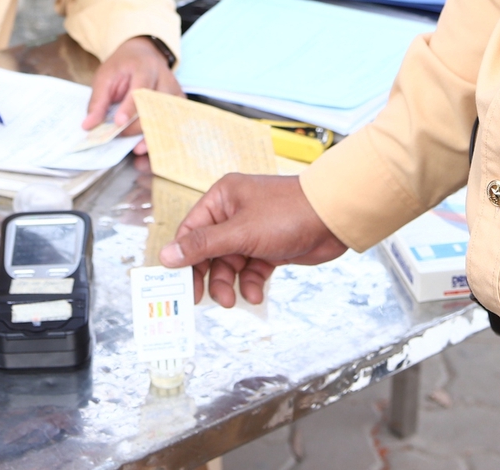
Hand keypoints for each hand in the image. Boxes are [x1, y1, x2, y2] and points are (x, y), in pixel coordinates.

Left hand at [84, 36, 181, 152]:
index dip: (130, 108)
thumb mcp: (105, 77)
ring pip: (168, 117)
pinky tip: (151, 148)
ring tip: (139, 150)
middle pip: (156, 106)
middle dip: (140, 127)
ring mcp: (175, 91)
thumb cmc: (123, 66)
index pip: (140, 89)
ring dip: (153, 136)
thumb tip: (88, 125)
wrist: (144, 54)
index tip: (119, 123)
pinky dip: (163, 136)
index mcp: (144, 67)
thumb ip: (99, 101)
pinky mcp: (179, 102)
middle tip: (125, 141)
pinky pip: (174, 122)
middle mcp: (164, 79)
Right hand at [158, 173, 346, 306]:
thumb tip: (166, 255)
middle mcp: (234, 213)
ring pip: (230, 263)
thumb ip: (203, 245)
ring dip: (230, 283)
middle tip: (203, 299)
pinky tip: (255, 293)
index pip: (191, 231)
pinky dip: (251, 283)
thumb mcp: (240, 232)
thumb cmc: (287, 213)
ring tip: (234, 300)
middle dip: (209, 276)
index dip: (184, 259)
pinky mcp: (269, 247)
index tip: (179, 284)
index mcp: (222, 199)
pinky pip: (251, 269)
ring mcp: (252, 231)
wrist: (333, 217)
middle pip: (209, 251)